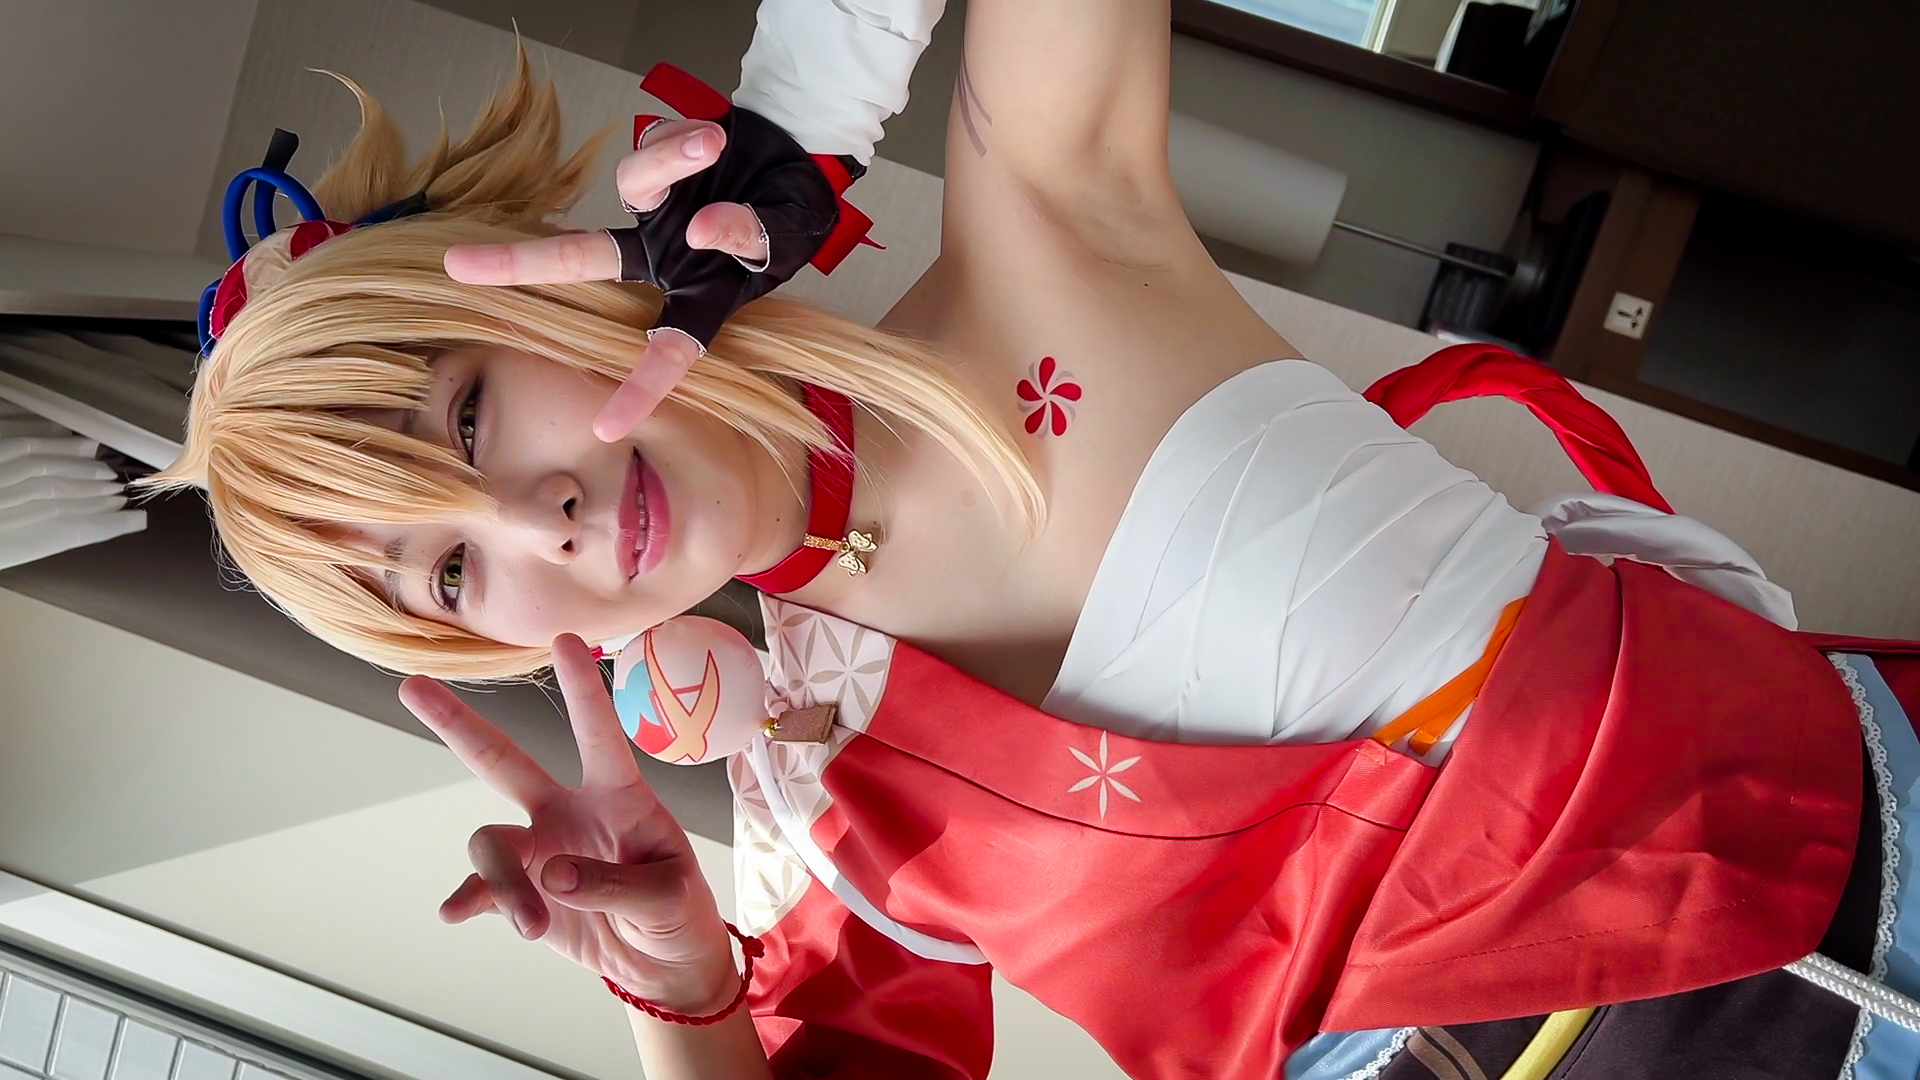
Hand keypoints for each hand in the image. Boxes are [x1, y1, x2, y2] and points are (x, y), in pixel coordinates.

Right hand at [399, 633, 738, 1011]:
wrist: (662, 963)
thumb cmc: (678, 912)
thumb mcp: (667, 895)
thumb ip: (613, 883)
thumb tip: (552, 872)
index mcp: (618, 795)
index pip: (598, 734)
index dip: (582, 689)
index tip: (566, 640)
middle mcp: (568, 810)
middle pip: (504, 761)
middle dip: (458, 724)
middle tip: (413, 686)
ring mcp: (539, 848)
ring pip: (493, 842)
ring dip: (504, 883)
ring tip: (531, 925)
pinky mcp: (521, 891)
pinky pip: (481, 888)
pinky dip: (469, 899)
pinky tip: (455, 913)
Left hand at [443, 119, 771, 442]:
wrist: (802, 151)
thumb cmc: (795, 210)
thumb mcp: (788, 237)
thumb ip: (752, 236)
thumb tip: (702, 226)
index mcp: (701, 296)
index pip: (670, 350)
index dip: (641, 389)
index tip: (606, 427)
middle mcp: (664, 256)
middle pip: (583, 260)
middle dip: (520, 263)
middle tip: (457, 268)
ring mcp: (656, 205)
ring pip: (633, 182)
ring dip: (669, 159)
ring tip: (713, 144)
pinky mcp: (659, 155)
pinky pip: (657, 144)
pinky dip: (684, 138)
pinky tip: (716, 136)